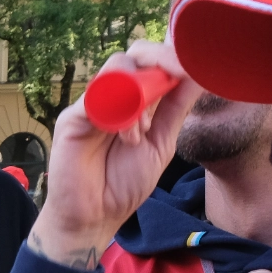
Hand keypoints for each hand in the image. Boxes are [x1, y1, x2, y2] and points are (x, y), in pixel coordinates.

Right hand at [27, 42, 205, 268]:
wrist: (94, 217)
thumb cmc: (123, 184)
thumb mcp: (161, 142)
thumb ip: (175, 108)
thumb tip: (199, 74)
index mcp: (136, 100)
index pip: (153, 62)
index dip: (173, 58)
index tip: (193, 68)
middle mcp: (113, 97)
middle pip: (135, 55)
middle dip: (159, 59)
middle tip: (176, 76)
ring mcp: (92, 104)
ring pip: (118, 69)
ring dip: (139, 95)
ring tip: (139, 133)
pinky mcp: (72, 118)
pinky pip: (98, 96)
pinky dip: (120, 112)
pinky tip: (126, 137)